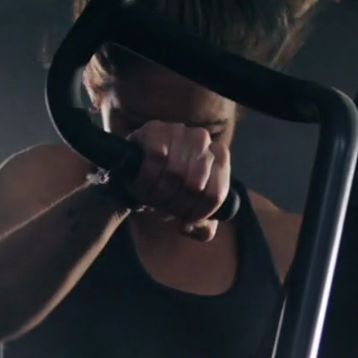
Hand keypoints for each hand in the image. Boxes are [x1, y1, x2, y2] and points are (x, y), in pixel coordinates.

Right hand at [124, 121, 230, 241]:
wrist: (138, 176)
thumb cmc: (169, 193)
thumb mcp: (189, 214)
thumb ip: (204, 227)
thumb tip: (202, 228)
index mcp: (219, 158)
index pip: (215, 194)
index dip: (198, 212)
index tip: (185, 219)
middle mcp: (203, 140)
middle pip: (195, 185)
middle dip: (176, 204)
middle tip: (163, 208)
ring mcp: (180, 131)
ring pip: (175, 172)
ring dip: (159, 193)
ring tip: (151, 198)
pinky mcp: (156, 128)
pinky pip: (156, 157)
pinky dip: (147, 178)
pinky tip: (141, 184)